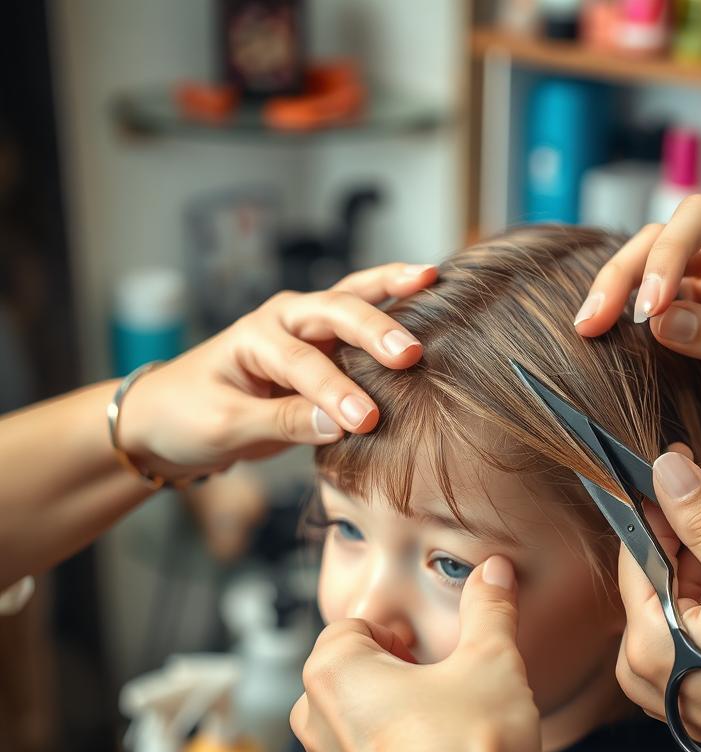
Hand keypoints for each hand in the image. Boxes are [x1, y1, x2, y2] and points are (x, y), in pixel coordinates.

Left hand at [117, 262, 435, 478]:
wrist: (171, 417)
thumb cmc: (189, 417)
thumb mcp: (225, 426)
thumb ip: (282, 423)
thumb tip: (342, 426)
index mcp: (253, 337)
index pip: (301, 364)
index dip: (335, 391)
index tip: (365, 421)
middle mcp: (284, 321)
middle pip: (333, 313)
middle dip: (373, 331)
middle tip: (410, 355)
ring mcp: (306, 328)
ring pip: (352, 298)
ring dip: (391, 289)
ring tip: (431, 278)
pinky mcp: (325, 346)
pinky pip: (361, 319)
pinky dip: (393, 303)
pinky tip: (427, 292)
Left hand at [290, 556, 540, 751]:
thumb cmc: (468, 750)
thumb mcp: (492, 662)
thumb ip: (490, 609)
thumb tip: (495, 572)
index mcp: (334, 672)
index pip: (353, 627)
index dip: (398, 634)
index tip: (431, 652)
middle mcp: (313, 723)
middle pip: (350, 677)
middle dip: (393, 677)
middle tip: (443, 690)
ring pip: (353, 729)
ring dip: (390, 726)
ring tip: (442, 736)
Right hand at [575, 196, 700, 434]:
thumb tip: (660, 324)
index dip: (668, 253)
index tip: (651, 309)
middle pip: (660, 241)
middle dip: (623, 275)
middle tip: (594, 322)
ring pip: (646, 272)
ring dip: (614, 295)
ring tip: (588, 330)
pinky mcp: (695, 320)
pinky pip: (651, 311)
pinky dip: (624, 322)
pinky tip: (603, 341)